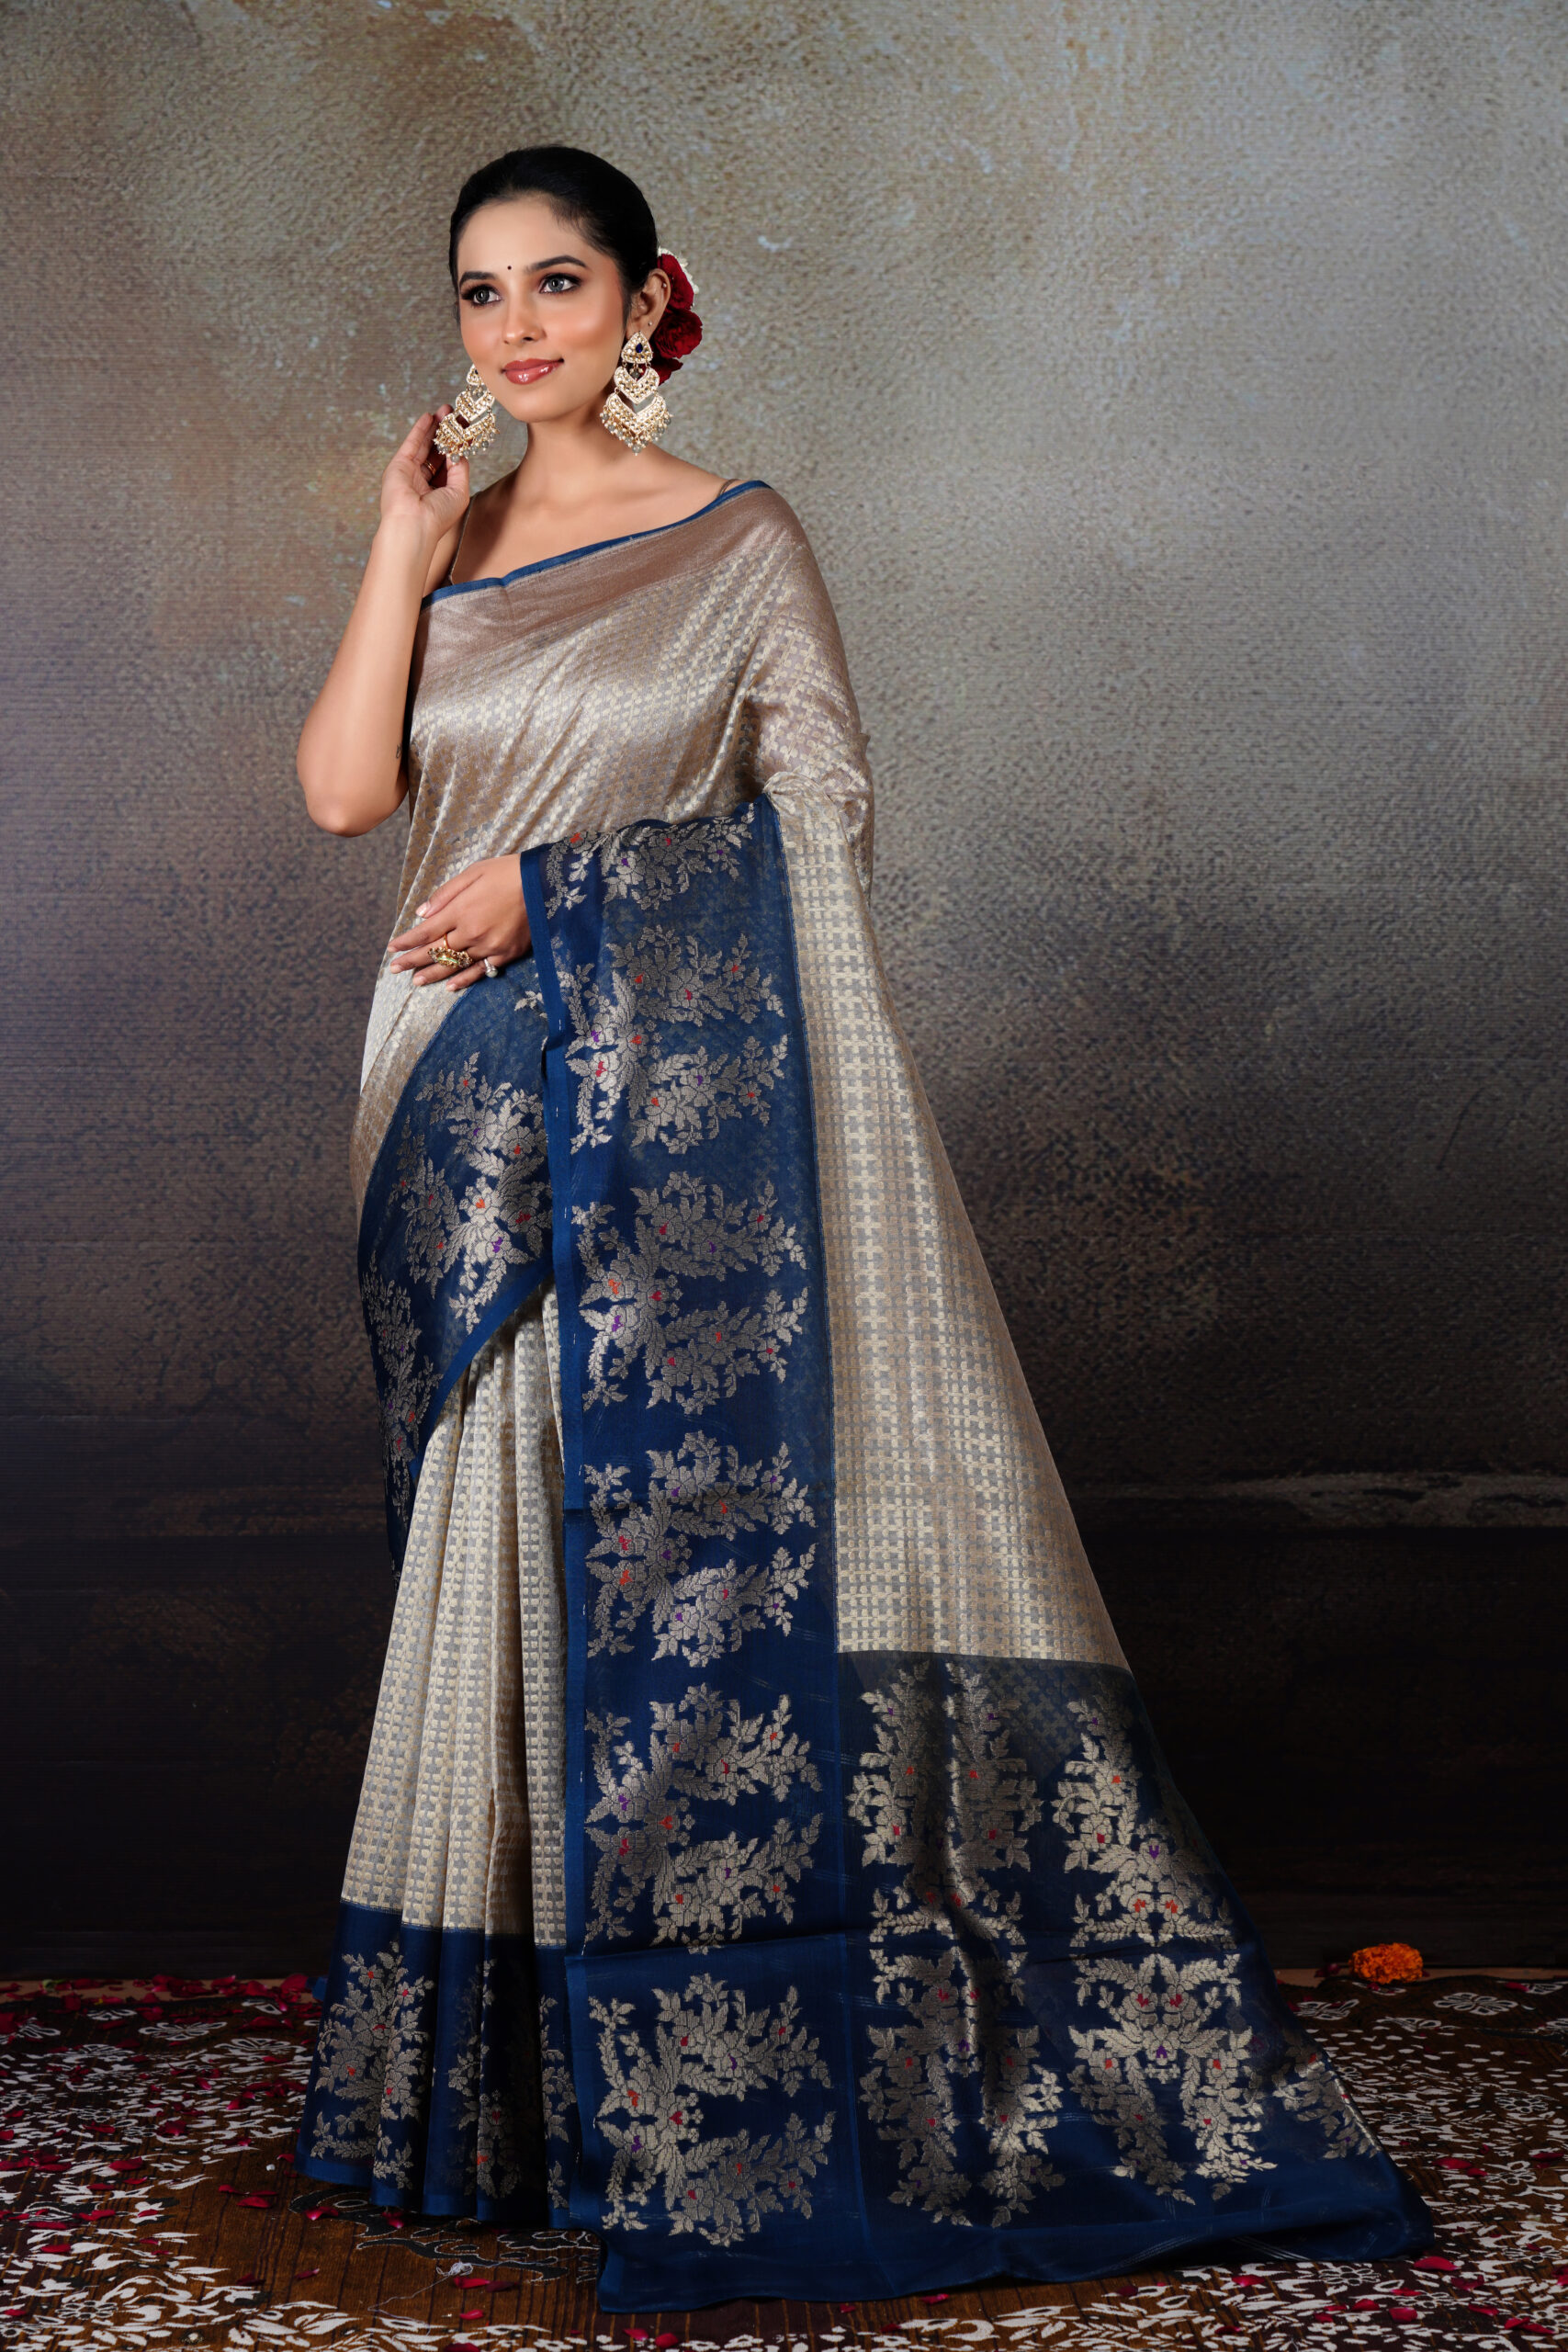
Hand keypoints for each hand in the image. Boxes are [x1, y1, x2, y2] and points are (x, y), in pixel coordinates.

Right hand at [378, 406, 470, 555]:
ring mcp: (411, 473)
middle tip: (455, 414)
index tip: (466, 431)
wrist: (413, 524)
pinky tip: (428, 417)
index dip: (458, 447)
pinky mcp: (399, 465)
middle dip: (447, 433)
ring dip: (435, 427)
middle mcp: (425, 482)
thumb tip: (459, 451)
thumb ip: (460, 469)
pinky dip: (420, 430)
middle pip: (437, 451)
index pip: (450, 464)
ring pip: (425, 445)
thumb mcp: (459, 492)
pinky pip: (411, 443)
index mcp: (440, 492)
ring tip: (445, 410)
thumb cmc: (438, 516)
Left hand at [389, 857, 531, 992]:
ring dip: (432, 974)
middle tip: (393, 969)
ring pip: (454, 965)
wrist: (544, 884)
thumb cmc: (507, 872)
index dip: (407, 941)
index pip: (425, 931)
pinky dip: (464, 980)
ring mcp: (489, 946)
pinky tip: (449, 987)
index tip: (392, 948)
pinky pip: (480, 971)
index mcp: (460, 911)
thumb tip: (422, 913)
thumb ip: (445, 894)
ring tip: (415, 981)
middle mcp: (471, 933)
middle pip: (435, 951)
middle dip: (412, 960)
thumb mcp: (472, 873)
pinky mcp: (506, 954)